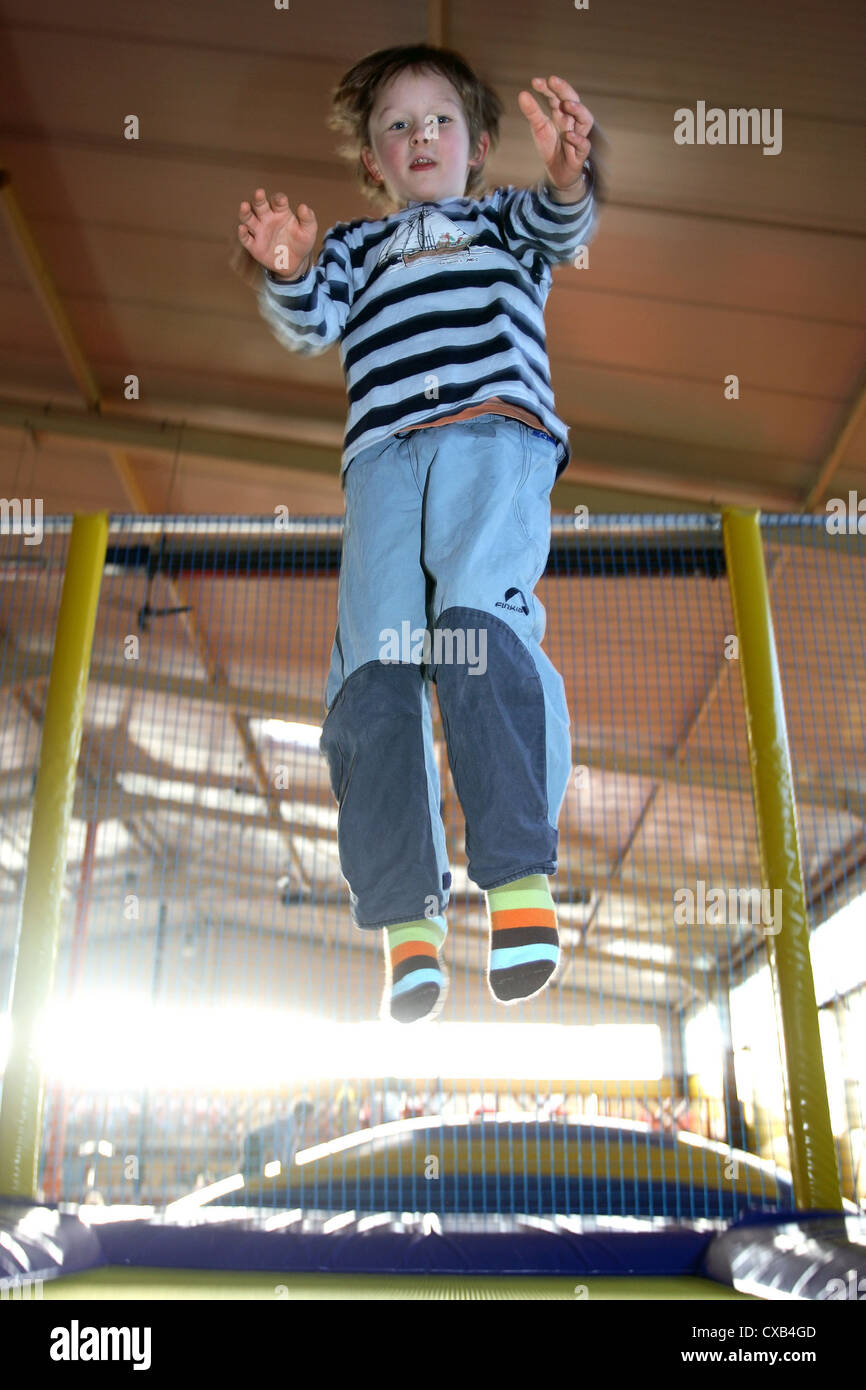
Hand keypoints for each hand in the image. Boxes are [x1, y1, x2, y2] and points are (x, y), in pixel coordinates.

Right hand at [236, 188, 316, 277]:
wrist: (296, 263)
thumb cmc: (301, 243)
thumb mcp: (309, 231)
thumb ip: (308, 219)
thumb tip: (303, 207)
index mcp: (281, 211)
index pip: (277, 201)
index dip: (278, 199)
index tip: (281, 200)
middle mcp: (267, 218)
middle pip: (260, 205)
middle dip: (259, 199)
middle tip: (259, 193)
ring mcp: (260, 231)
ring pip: (249, 218)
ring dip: (245, 212)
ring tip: (244, 206)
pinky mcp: (254, 246)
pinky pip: (246, 238)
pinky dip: (242, 233)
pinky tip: (242, 228)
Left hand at [517, 75, 593, 190]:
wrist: (557, 172)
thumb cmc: (551, 147)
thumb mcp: (538, 128)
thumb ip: (532, 112)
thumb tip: (522, 93)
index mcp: (561, 113)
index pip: (556, 96)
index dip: (547, 88)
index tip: (535, 82)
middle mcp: (572, 121)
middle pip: (573, 100)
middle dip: (564, 89)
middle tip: (553, 80)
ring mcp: (578, 135)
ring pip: (586, 119)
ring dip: (578, 110)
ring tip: (566, 104)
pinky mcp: (580, 153)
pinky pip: (584, 144)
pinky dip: (578, 139)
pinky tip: (569, 135)